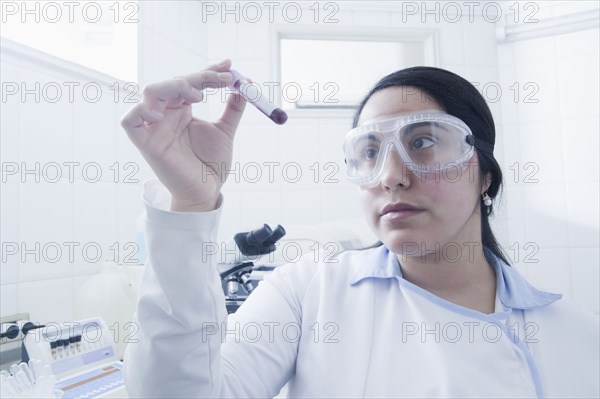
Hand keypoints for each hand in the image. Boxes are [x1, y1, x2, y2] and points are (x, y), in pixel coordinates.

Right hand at [120, 60, 245, 211]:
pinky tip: (161, 113)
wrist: (207, 192)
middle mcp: (167, 115)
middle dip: (199, 76)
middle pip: (173, 83)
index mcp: (183, 111)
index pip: (190, 82)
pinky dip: (141, 111)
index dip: (207, 71)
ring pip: (151, 92)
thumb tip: (246, 84)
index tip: (228, 65)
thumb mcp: (226, 132)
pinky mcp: (146, 144)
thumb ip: (233, 109)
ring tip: (198, 96)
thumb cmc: (211, 166)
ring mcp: (155, 128)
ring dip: (175, 87)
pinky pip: (129, 121)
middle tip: (222, 80)